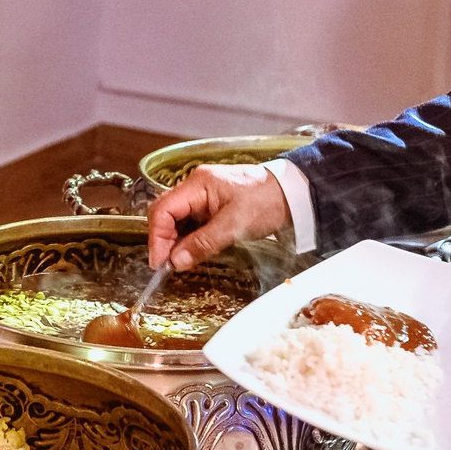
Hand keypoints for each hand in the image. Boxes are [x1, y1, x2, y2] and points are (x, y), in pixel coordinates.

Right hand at [145, 162, 291, 271]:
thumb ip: (203, 243)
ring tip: (179, 261)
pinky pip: (189, 221)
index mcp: (197, 184)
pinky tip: (190, 251)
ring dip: (174, 240)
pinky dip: (186, 237)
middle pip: (165, 212)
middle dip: (162, 240)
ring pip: (176, 218)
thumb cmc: (267, 202)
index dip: (157, 237)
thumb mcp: (235, 226)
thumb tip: (176, 261)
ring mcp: (202, 194)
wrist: (293, 193)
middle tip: (167, 265)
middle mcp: (194, 186)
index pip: (163, 210)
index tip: (160, 262)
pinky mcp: (210, 204)